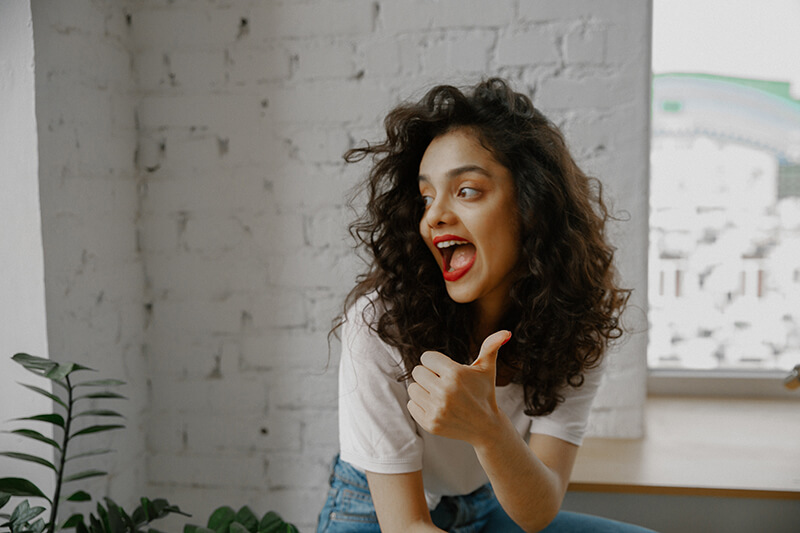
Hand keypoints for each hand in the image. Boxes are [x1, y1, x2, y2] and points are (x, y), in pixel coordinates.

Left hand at [407, 330, 511, 444]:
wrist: (486, 427)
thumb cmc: (484, 393)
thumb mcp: (487, 369)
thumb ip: (491, 346)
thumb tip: (506, 332)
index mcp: (455, 374)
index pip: (426, 357)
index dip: (435, 363)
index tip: (445, 370)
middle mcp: (444, 391)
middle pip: (417, 371)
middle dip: (429, 375)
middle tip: (443, 383)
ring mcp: (437, 409)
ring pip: (412, 388)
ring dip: (423, 389)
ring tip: (439, 395)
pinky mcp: (430, 423)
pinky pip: (411, 404)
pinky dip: (420, 404)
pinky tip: (436, 406)